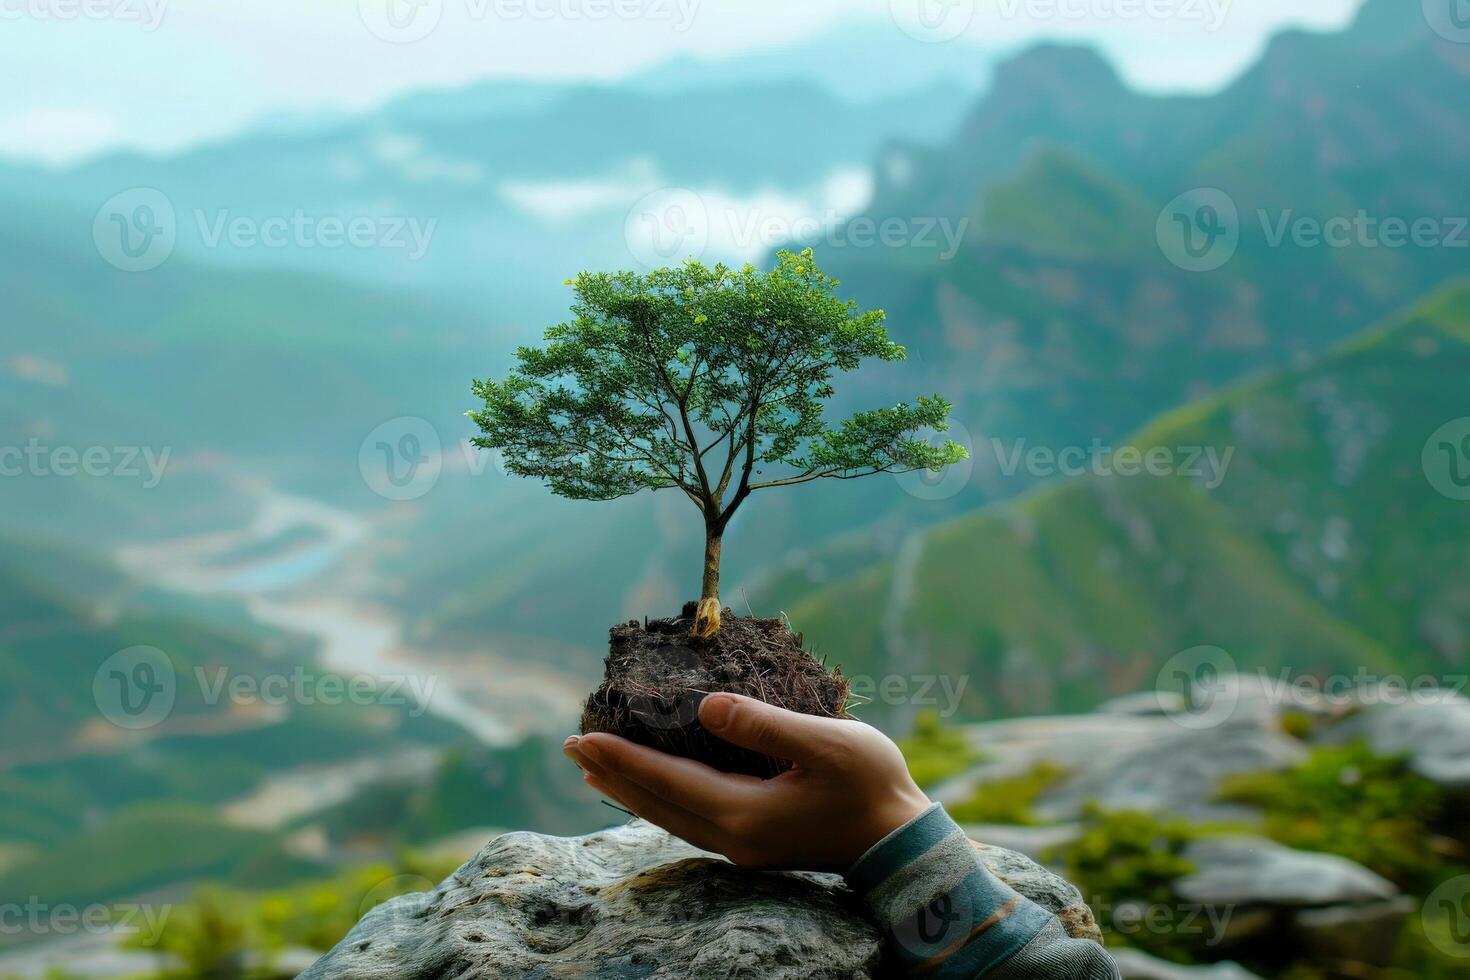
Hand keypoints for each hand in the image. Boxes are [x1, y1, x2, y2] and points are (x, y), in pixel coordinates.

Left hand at [563, 692, 931, 871]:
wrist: (902, 841)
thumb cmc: (873, 786)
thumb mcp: (828, 745)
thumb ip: (765, 725)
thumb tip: (708, 707)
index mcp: (745, 812)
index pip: (669, 780)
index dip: (624, 757)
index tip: (583, 736)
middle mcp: (735, 836)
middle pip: (657, 803)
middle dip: (613, 773)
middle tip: (570, 746)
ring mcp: (744, 845)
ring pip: (670, 816)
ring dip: (630, 789)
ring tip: (595, 769)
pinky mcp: (755, 842)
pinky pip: (690, 819)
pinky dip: (660, 799)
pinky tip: (652, 789)